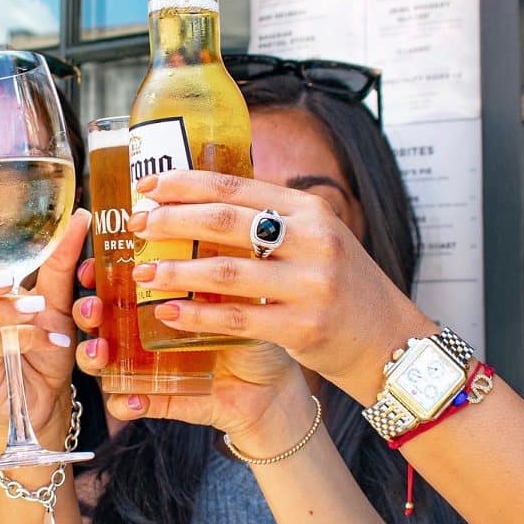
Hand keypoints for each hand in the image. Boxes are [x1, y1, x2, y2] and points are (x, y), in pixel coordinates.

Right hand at [69, 257, 309, 442]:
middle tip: (94, 305)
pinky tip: (134, 399)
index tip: (88, 262)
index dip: (92, 270)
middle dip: (87, 310)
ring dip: (93, 356)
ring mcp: (144, 365)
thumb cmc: (253, 322)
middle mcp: (140, 328)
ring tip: (102, 352)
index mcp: (153, 292)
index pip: (109, 277)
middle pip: (96, 317)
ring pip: (100, 360)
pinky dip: (126, 401)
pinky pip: (129, 401)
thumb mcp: (237, 285)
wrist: (271, 382)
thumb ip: (218, 257)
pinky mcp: (157, 398)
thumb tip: (210, 215)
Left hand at [125, 171, 432, 400]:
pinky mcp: (303, 326)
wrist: (388, 340)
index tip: (147, 187)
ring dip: (177, 271)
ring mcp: (311, 284)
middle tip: (136, 226)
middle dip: (173, 221)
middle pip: (225, 221)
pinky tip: (168, 314)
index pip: (236, 185)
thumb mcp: (318, 239)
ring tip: (143, 271)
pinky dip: (196, 316)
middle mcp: (314, 240)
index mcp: (310, 210)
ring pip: (225, 272)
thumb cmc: (341, 287)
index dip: (186, 183)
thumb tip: (204, 199)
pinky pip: (236, 318)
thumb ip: (273, 220)